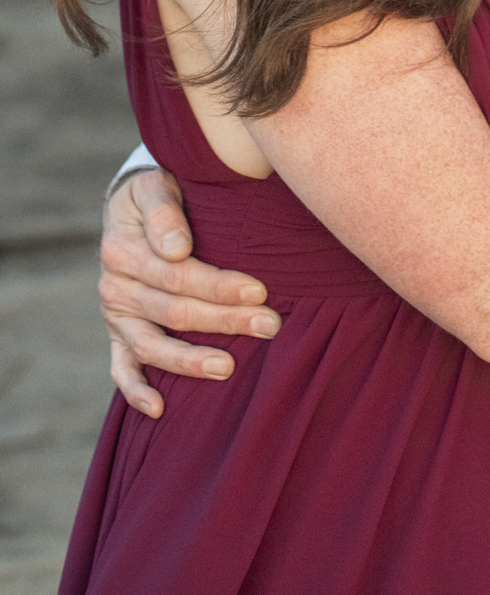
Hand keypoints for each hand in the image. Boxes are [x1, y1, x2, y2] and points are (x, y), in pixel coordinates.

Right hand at [100, 167, 279, 418]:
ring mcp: (116, 315)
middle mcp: (115, 286)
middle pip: (175, 312)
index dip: (219, 285)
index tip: (259, 290)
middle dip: (225, 320)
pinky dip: (136, 392)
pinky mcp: (118, 335)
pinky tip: (160, 408)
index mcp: (123, 249)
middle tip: (270, 325)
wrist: (134, 205)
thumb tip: (177, 248)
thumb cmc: (158, 192)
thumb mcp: (156, 186)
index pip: (178, 274)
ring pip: (153, 346)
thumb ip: (164, 212)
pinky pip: (122, 369)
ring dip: (190, 361)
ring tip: (229, 367)